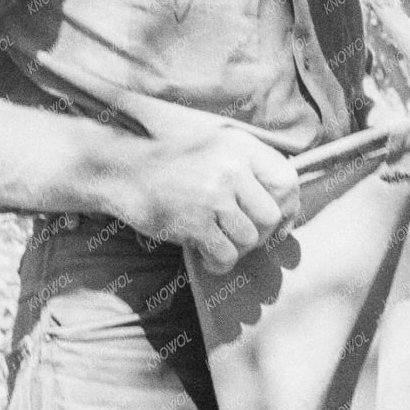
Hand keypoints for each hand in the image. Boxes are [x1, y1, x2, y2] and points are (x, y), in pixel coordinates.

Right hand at [108, 123, 302, 275]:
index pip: (287, 180)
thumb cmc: (170, 163)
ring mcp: (212, 196)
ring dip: (237, 249)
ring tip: (219, 244)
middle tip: (242, 237)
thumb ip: (247, 167)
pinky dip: (219, 263)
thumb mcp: (213, 149)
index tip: (279, 221)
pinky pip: (226, 255)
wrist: (121, 170)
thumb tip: (286, 207)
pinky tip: (205, 256)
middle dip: (262, 234)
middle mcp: (230, 168)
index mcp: (239, 146)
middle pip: (271, 215)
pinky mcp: (195, 222)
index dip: (289, 207)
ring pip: (250, 239)